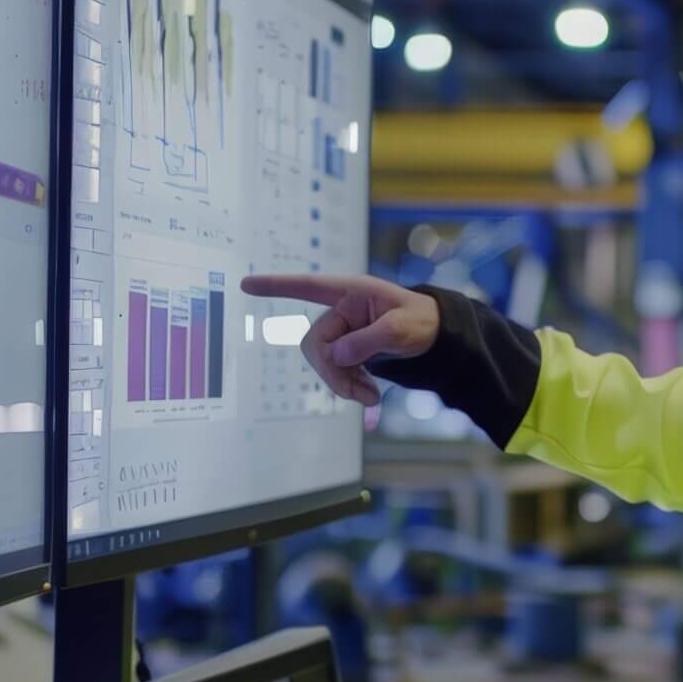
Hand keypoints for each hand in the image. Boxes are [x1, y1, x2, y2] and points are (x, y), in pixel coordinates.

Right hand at [239, 273, 438, 406]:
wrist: (436, 338)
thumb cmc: (422, 322)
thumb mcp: (402, 329)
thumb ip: (368, 340)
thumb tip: (336, 355)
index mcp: (352, 293)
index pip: (309, 287)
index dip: (277, 286)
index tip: (246, 284)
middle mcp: (342, 310)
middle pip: (315, 343)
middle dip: (333, 372)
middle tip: (360, 393)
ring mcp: (343, 331)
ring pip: (322, 361)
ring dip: (342, 383)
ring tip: (370, 397)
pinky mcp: (346, 349)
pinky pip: (334, 370)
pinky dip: (348, 386)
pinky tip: (370, 395)